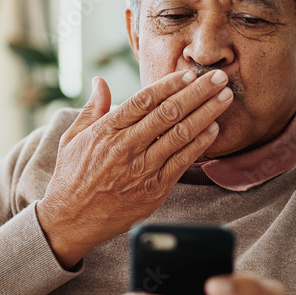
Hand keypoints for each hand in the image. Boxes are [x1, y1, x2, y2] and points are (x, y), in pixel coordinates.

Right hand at [37, 70, 232, 267]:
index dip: (169, 84)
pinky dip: (200, 144)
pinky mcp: (153, 190)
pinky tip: (214, 129)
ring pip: (180, 135)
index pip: (144, 100)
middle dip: (197, 92)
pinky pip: (182, 162)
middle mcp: (126, 148)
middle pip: (168, 113)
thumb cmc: (72, 177)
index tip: (189, 73)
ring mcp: (141, 170)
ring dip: (206, 114)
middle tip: (218, 78)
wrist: (71, 220)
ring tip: (224, 98)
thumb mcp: (73, 138)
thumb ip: (92, 109)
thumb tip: (101, 81)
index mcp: (106, 131)